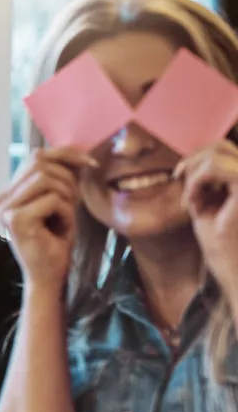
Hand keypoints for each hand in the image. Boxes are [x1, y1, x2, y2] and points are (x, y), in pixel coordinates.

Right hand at [0, 147, 95, 287]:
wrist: (49, 277)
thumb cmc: (56, 242)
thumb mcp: (60, 202)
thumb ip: (60, 178)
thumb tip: (77, 152)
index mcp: (9, 193)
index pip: (36, 156)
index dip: (65, 153)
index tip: (90, 162)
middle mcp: (2, 199)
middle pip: (40, 163)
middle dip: (68, 178)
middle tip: (75, 202)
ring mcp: (6, 209)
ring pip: (46, 178)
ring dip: (67, 196)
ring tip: (66, 217)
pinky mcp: (16, 219)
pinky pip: (53, 199)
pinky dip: (67, 212)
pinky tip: (61, 229)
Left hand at [178, 140, 237, 294]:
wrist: (232, 266)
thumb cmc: (221, 240)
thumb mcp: (209, 202)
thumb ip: (207, 179)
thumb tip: (193, 158)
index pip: (224, 148)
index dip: (197, 156)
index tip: (179, 176)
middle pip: (220, 145)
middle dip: (193, 161)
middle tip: (179, 180)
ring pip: (217, 153)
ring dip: (194, 174)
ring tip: (191, 199)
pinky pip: (214, 168)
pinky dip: (196, 182)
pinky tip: (192, 203)